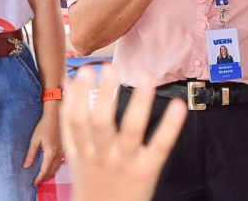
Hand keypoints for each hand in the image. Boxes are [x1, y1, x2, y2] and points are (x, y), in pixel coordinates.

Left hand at [26, 101, 62, 183]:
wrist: (55, 115)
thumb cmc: (44, 126)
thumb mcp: (34, 140)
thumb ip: (31, 154)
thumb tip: (26, 166)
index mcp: (50, 153)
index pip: (45, 170)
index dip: (39, 178)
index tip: (34, 183)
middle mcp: (58, 154)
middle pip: (52, 171)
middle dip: (45, 177)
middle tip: (38, 181)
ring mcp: (63, 151)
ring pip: (58, 167)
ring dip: (51, 173)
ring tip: (44, 176)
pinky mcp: (65, 148)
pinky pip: (61, 162)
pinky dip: (56, 167)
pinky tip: (53, 166)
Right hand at [62, 65, 186, 200]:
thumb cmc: (92, 181)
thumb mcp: (76, 157)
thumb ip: (70, 123)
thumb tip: (69, 81)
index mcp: (82, 152)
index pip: (75, 121)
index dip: (76, 96)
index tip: (83, 71)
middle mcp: (102, 156)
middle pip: (100, 122)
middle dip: (103, 94)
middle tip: (110, 67)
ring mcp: (125, 163)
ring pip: (130, 129)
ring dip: (139, 101)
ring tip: (145, 75)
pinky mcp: (148, 171)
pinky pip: (160, 145)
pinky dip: (170, 126)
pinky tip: (178, 106)